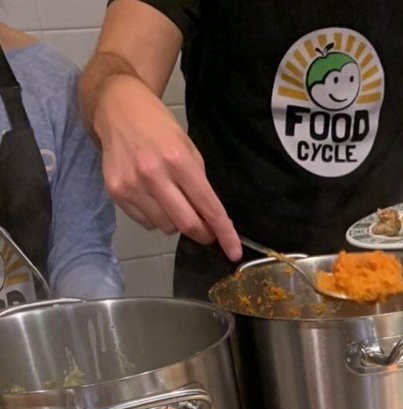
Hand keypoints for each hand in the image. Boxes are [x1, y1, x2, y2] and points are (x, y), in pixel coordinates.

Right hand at [94, 75, 241, 259]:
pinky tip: (151, 196)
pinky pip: (145, 222)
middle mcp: (153, 174)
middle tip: (206, 230)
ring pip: (165, 227)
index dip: (223, 232)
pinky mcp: (116, 192)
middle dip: (202, 233)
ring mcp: (132, 185)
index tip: (234, 251)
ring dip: (176, 222)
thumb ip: (199, 184)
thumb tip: (210, 219)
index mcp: (178, 160)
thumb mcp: (187, 147)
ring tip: (171, 200)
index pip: (207, 206)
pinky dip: (155, 217)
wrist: (116, 108)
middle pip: (186, 224)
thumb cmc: (158, 127)